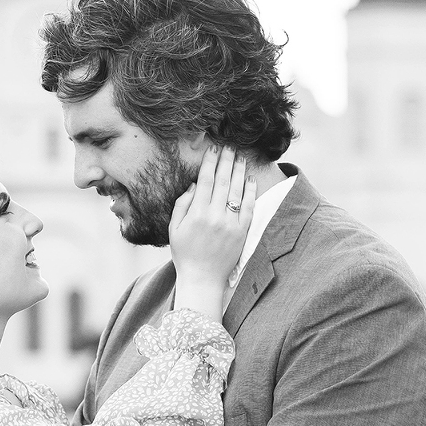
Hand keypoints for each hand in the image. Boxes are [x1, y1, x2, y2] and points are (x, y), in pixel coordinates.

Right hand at [168, 145, 256, 316]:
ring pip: (237, 192)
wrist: (203, 279)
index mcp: (197, 214)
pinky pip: (248, 208)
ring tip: (241, 158)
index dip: (210, 163)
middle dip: (226, 161)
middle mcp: (215, 217)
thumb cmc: (185, 253)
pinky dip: (250, 192)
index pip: (206, 181)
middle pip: (223, 182)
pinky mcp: (242, 233)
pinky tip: (251, 180)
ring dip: (239, 172)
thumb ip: (182, 204)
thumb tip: (195, 184)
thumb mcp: (175, 228)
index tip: (213, 149)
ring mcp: (230, 225)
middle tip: (230, 146)